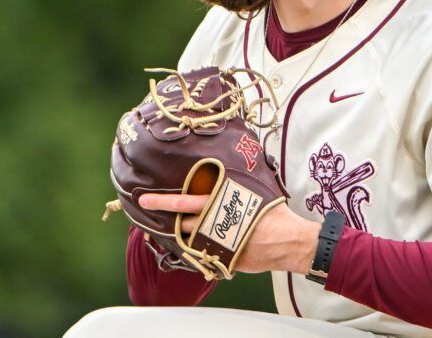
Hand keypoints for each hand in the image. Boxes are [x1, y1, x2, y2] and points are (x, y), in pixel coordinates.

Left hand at [138, 193, 319, 274]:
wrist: (287, 240)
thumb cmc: (272, 211)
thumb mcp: (253, 189)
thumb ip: (235, 184)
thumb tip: (225, 173)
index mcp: (219, 202)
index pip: (184, 201)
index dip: (163, 201)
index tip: (144, 200)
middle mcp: (213, 222)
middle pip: (180, 222)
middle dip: (164, 219)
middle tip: (148, 212)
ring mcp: (216, 242)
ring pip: (189, 239)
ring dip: (182, 235)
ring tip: (178, 229)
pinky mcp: (221, 258)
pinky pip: (203, 254)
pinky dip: (198, 249)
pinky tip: (198, 245)